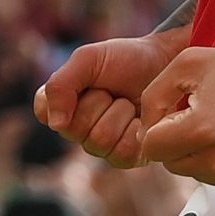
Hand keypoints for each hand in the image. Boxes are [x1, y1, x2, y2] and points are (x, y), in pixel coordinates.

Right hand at [34, 29, 185, 167]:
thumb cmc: (128, 58)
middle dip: (100, 102)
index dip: (70, 95)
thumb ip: (61, 85)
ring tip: (130, 101)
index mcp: (61, 106)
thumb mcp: (89, 59)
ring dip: (120, 114)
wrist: (168, 61)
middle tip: (115, 89)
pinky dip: (135, 129)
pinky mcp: (127, 156)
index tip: (90, 81)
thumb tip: (56, 124)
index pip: (46, 113)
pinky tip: (141, 117)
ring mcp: (102, 146)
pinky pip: (122, 152)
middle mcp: (77, 130)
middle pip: (74, 129)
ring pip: (99, 140)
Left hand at [136, 45, 214, 194]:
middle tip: (209, 116)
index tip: (181, 111)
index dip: (162, 126)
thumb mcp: (190, 63)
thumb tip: (144, 131)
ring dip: (209, 155)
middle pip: (175, 165)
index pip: (152, 147)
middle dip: (183, 143)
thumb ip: (153, 95)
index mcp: (199, 131)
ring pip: (204, 175)